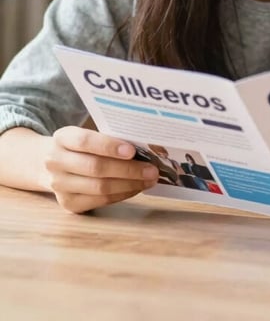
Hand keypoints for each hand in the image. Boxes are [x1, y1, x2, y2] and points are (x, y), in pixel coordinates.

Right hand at [43, 126, 158, 212]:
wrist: (49, 164)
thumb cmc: (82, 146)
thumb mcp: (89, 135)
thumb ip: (111, 138)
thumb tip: (147, 146)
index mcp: (63, 138)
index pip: (85, 141)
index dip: (109, 146)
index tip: (132, 151)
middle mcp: (55, 161)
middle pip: (95, 168)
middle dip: (128, 170)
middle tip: (152, 170)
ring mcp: (58, 185)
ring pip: (99, 187)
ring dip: (129, 184)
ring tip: (149, 180)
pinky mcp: (67, 203)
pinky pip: (99, 201)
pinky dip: (121, 195)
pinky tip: (136, 188)